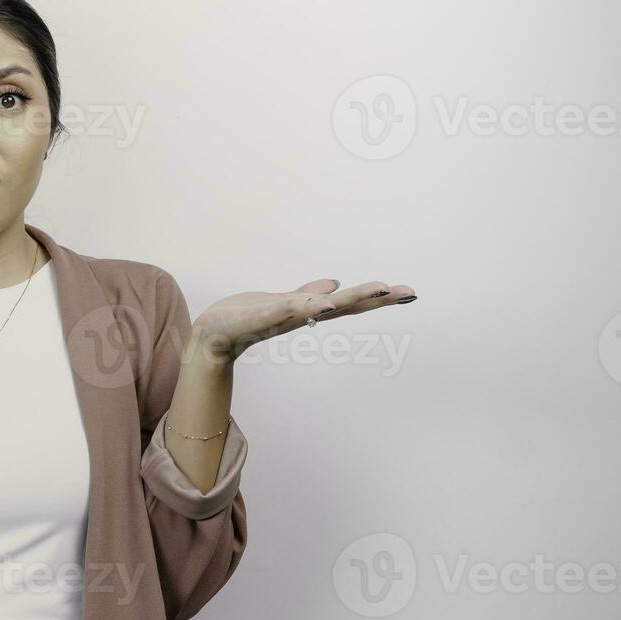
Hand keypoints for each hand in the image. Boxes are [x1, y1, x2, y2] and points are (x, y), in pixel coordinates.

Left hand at [188, 277, 417, 365]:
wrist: (211, 336)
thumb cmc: (245, 319)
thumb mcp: (281, 303)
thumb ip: (308, 295)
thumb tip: (334, 283)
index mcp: (308, 311)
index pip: (349, 304)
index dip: (378, 298)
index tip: (409, 293)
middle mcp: (301, 316)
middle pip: (345, 306)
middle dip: (376, 298)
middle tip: (408, 292)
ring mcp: (282, 317)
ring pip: (322, 306)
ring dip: (350, 299)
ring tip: (378, 289)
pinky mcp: (260, 317)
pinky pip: (285, 309)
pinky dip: (304, 306)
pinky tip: (322, 303)